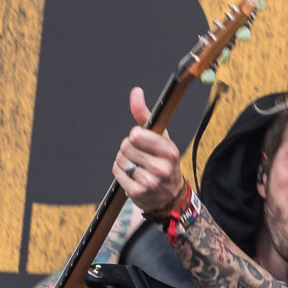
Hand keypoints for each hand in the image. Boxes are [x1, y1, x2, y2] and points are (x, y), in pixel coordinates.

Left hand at [114, 88, 182, 216]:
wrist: (170, 195)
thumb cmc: (164, 161)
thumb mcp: (161, 137)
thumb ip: (145, 115)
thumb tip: (136, 92)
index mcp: (170, 151)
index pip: (137, 135)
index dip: (135, 136)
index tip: (141, 140)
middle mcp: (162, 168)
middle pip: (126, 147)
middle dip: (128, 148)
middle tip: (138, 154)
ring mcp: (150, 182)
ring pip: (120, 160)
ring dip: (124, 160)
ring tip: (136, 165)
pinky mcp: (138, 193)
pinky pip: (117, 173)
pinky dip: (120, 172)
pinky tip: (131, 174)